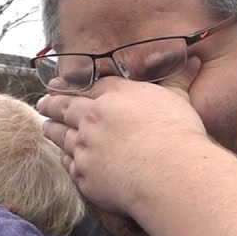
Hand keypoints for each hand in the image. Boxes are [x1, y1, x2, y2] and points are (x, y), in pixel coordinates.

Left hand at [35, 59, 209, 216]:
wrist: (166, 172)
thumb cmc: (176, 134)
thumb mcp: (179, 100)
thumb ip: (177, 82)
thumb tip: (194, 60)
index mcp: (115, 97)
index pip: (90, 85)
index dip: (72, 84)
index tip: (57, 85)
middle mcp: (93, 119)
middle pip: (66, 108)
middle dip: (52, 104)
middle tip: (42, 102)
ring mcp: (85, 148)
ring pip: (61, 136)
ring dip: (51, 129)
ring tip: (45, 126)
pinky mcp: (84, 175)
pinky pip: (69, 165)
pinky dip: (63, 158)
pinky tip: (62, 157)